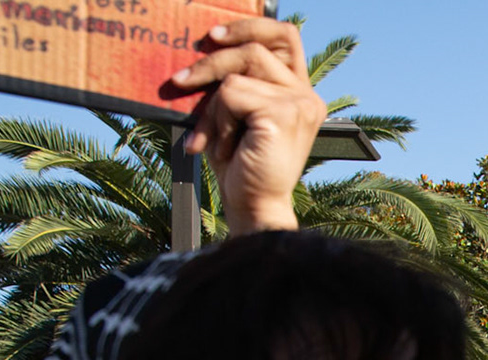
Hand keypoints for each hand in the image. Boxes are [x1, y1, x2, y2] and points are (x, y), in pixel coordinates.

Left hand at [166, 19, 325, 234]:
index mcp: (299, 92)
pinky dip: (217, 121)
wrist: (252, 205)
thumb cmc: (240, 163)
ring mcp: (300, 104)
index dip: (252, 25)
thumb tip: (201, 46)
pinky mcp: (284, 115)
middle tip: (180, 80)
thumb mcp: (234, 114)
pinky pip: (231, 95)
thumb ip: (232, 81)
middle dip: (211, 63)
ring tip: (213, 137)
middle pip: (255, 48)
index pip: (286, 36)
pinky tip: (223, 146)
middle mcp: (307, 95)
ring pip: (237, 75)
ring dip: (213, 106)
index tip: (214, 36)